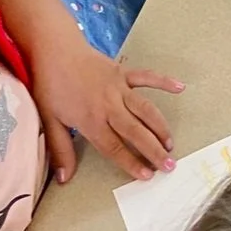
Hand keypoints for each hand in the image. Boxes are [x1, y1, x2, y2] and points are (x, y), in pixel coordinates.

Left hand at [31, 36, 181, 183]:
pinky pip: (147, 77)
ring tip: (170, 143)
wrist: (56, 51)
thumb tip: (64, 179)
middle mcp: (109, 106)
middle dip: (154, 150)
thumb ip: (61, 151)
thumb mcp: (50, 121)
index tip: (146, 175)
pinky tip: (180, 87)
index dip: (131, 163)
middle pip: (135, 132)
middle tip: (169, 165)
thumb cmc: (51, 87)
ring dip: (160, 127)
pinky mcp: (124, 73)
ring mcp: (119, 88)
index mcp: (90, 120)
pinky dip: (164, 81)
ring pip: (146, 109)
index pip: (114, 147)